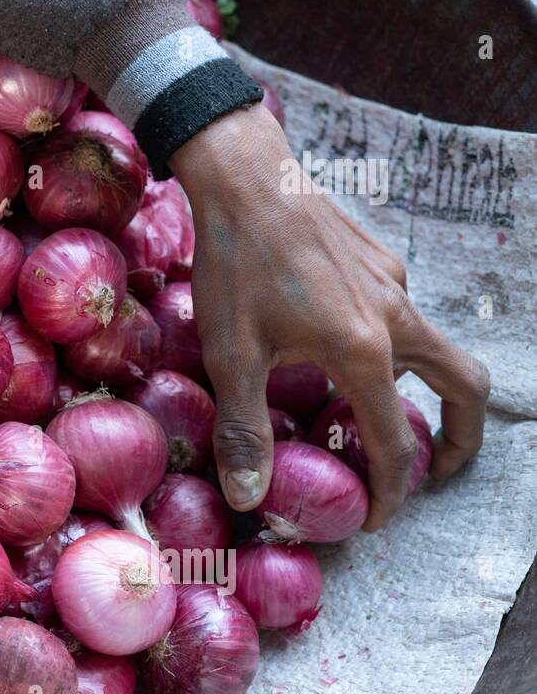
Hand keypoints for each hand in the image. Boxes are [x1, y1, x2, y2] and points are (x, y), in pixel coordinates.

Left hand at [170, 105, 488, 528]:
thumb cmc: (234, 264)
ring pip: (435, 345)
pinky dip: (393, 345)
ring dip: (425, 387)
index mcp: (365, 351)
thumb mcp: (230, 353)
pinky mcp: (379, 260)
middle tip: (433, 470)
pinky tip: (337, 345)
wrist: (245, 176)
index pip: (396, 441)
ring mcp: (393, 283)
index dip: (392, 490)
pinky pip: (401, 312)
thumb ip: (244, 427)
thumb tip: (248, 496)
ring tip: (387, 413)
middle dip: (459, 436)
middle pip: (463, 385)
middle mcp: (396, 317)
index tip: (380, 517)